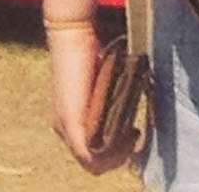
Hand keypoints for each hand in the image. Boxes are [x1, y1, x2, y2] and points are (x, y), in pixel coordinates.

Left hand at [46, 16, 133, 171]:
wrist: (72, 34)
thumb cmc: (91, 56)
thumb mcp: (105, 89)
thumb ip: (112, 108)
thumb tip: (132, 119)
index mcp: (69, 123)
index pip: (93, 155)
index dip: (116, 154)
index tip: (133, 135)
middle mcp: (63, 128)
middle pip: (94, 164)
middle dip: (119, 156)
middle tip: (135, 137)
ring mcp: (64, 126)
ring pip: (92, 163)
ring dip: (117, 156)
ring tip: (133, 135)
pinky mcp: (69, 122)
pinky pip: (88, 156)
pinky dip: (110, 154)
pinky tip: (127, 136)